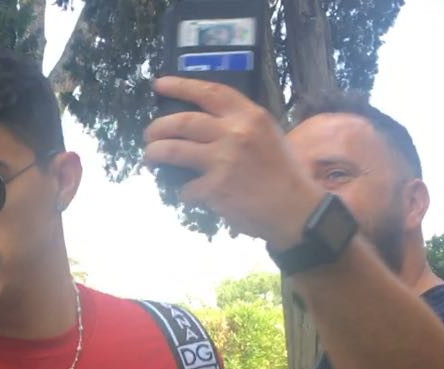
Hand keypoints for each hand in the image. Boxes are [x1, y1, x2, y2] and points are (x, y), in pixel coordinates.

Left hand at [143, 77, 324, 249]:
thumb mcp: (268, 135)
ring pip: (172, 150)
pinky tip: (189, 194)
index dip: (180, 86)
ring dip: (154, 154)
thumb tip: (204, 122)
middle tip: (149, 134)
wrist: (295, 210)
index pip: (209, 92)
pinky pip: (185, 188)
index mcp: (249, 116)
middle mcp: (234, 133)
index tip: (159, 84)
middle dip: (157, 127)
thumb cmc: (282, 173)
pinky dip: (183, 192)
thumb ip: (239, 124)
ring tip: (149, 157)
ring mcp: (222, 161)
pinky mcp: (214, 188)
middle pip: (182, 122)